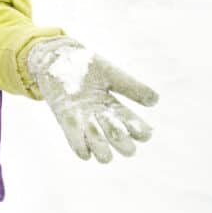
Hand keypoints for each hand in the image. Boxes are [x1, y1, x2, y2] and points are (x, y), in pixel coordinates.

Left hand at [27, 37, 157, 162]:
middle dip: (122, 141)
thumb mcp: (112, 74)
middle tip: (112, 122)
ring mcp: (85, 124)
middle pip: (124, 146)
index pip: (138, 130)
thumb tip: (155, 101)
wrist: (56, 59)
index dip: (141, 132)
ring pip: (103, 153)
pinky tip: (82, 133)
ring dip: (101, 144)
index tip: (137, 125)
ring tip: (93, 123)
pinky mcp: (67, 123)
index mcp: (117, 108)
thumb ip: (132, 87)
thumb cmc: (85, 67)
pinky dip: (82, 147)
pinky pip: (79, 148)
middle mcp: (104, 121)